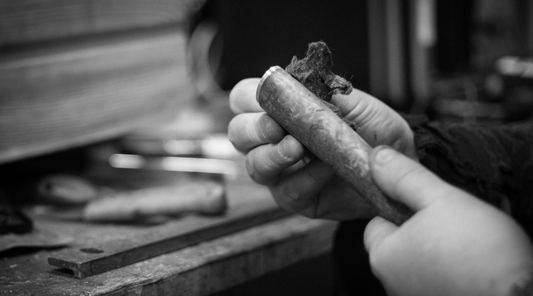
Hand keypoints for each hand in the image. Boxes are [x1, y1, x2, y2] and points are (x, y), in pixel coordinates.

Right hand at [228, 77, 415, 219]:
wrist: (401, 162)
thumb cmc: (374, 129)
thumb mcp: (356, 103)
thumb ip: (324, 93)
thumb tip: (296, 84)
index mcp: (280, 110)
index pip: (243, 99)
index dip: (248, 99)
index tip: (269, 102)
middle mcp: (273, 140)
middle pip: (238, 134)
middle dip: (253, 130)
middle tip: (276, 128)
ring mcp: (282, 171)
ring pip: (254, 166)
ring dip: (272, 156)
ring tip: (298, 149)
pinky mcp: (297, 197)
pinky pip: (286, 191)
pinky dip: (304, 179)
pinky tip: (325, 169)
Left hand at [364, 146, 532, 295]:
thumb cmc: (478, 251)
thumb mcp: (440, 199)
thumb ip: (406, 178)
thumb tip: (378, 157)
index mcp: (383, 257)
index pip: (376, 223)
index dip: (398, 208)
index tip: (423, 203)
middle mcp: (392, 282)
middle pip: (398, 243)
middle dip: (420, 228)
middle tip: (450, 219)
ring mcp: (414, 295)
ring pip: (420, 260)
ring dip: (437, 247)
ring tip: (467, 240)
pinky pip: (438, 278)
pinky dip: (451, 268)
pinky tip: (473, 261)